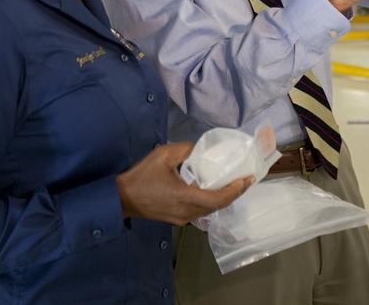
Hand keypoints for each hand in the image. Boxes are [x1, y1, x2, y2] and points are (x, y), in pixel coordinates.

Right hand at [116, 142, 252, 224]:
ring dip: (222, 199)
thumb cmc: (142, 176)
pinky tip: (211, 190)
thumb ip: (185, 150)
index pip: (218, 199)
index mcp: (186, 197)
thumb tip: (199, 150)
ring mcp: (182, 218)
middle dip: (233, 193)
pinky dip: (210, 202)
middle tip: (244, 179)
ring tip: (232, 184)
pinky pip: (200, 212)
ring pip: (209, 211)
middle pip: (218, 206)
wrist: (121, 198)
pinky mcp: (177, 219)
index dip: (235, 190)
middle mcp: (187, 212)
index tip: (247, 179)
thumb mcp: (163, 155)